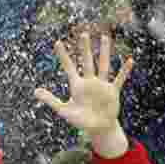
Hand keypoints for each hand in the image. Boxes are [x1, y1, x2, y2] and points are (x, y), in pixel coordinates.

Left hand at [34, 33, 132, 156]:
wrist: (98, 129)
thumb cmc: (80, 121)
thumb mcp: (63, 110)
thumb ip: (50, 100)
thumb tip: (35, 91)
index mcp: (77, 86)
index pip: (69, 67)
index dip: (63, 55)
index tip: (57, 42)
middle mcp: (89, 82)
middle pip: (86, 62)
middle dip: (85, 49)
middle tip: (83, 34)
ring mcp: (102, 86)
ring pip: (103, 65)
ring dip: (104, 52)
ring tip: (104, 38)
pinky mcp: (112, 92)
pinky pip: (119, 79)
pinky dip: (124, 71)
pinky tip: (129, 60)